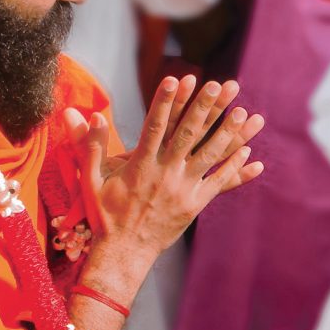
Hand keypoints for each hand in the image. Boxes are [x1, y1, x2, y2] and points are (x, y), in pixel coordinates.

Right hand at [64, 76, 264, 259]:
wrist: (124, 252)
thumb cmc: (106, 214)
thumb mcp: (90, 179)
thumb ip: (88, 145)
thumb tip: (80, 113)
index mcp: (141, 164)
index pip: (154, 125)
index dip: (165, 100)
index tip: (176, 77)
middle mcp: (165, 173)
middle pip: (188, 134)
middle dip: (205, 108)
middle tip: (220, 85)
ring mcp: (183, 189)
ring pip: (209, 155)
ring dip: (228, 133)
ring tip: (244, 112)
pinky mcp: (195, 204)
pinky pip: (218, 183)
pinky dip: (233, 168)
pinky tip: (248, 151)